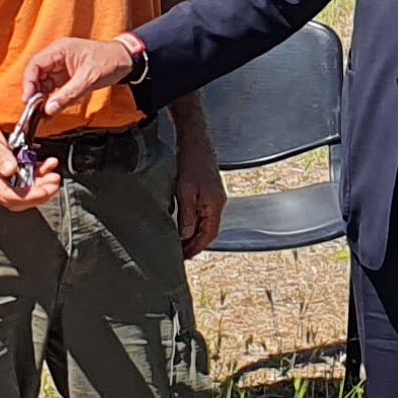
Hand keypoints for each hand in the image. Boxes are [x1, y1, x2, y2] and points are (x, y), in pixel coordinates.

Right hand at [0, 99, 59, 210]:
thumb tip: (11, 170)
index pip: (8, 196)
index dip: (30, 197)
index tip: (46, 191)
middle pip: (16, 197)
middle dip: (39, 193)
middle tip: (54, 184)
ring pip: (21, 188)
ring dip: (39, 183)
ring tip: (53, 174)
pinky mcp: (1, 166)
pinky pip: (20, 176)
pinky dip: (35, 172)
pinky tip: (45, 165)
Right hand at [23, 34, 140, 122]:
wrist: (125, 60)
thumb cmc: (109, 61)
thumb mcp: (88, 79)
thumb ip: (67, 95)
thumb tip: (49, 109)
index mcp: (59, 50)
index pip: (35, 64)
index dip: (28, 82)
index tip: (28, 99)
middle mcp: (57, 55)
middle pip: (36, 73)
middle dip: (33, 92)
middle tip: (34, 109)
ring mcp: (60, 65)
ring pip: (43, 81)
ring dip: (41, 97)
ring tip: (41, 113)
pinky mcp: (65, 74)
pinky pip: (53, 86)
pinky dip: (51, 98)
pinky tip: (50, 109)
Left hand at [172, 136, 225, 256]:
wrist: (195, 140)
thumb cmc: (190, 162)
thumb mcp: (185, 192)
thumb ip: (187, 216)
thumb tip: (186, 236)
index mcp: (215, 205)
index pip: (209, 235)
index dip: (196, 248)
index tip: (183, 257)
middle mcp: (218, 203)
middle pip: (209, 231)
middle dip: (195, 244)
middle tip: (179, 254)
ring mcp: (215, 197)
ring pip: (206, 222)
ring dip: (194, 234)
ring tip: (179, 243)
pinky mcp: (209, 191)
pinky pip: (204, 213)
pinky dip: (195, 223)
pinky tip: (183, 224)